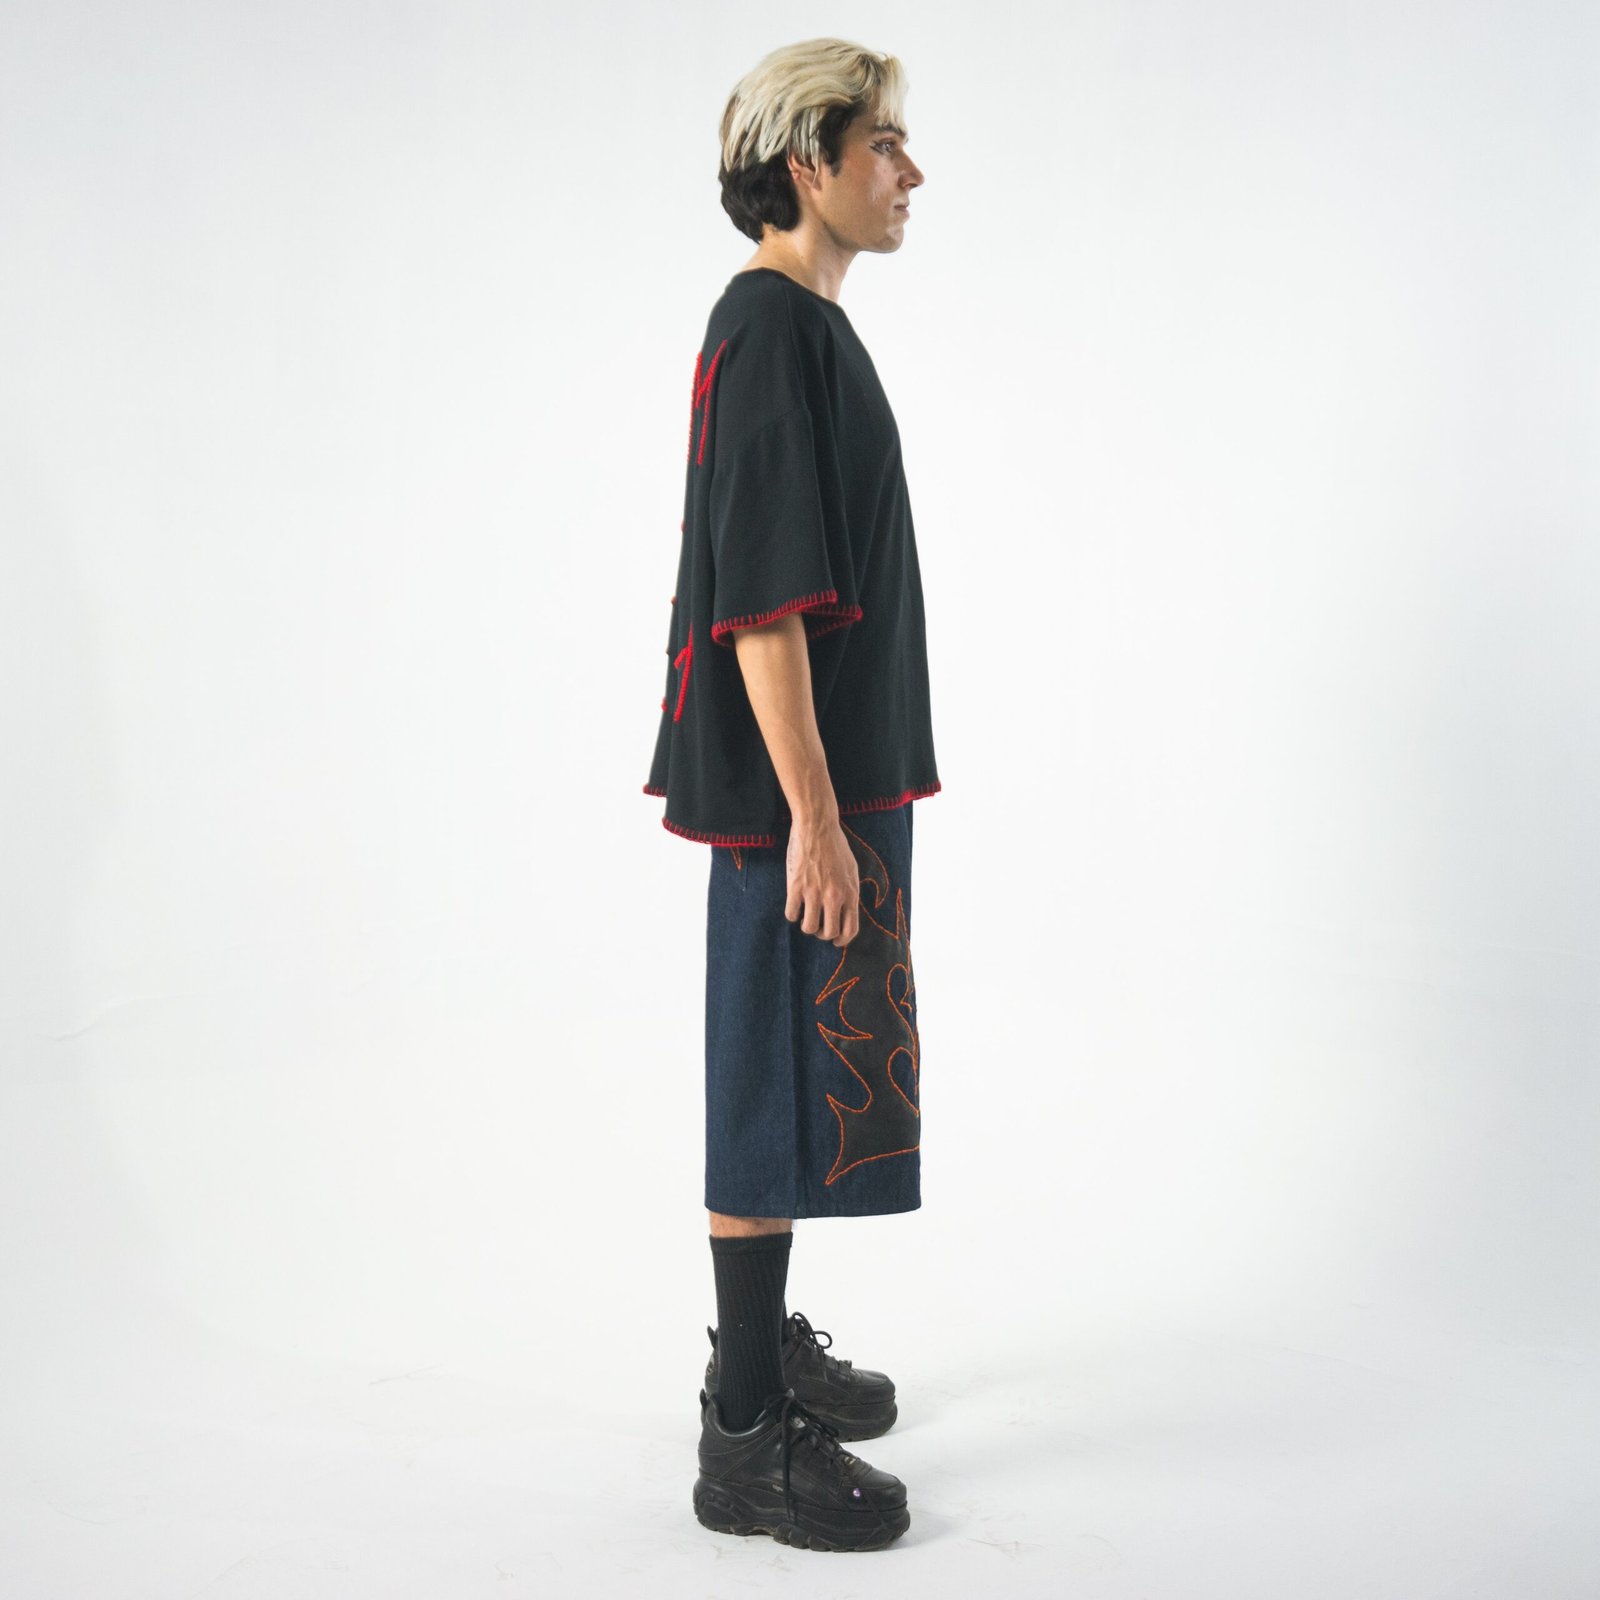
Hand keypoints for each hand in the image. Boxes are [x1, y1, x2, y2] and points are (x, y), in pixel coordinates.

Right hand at [784, 819, 859, 946]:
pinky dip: (792, 914)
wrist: (817, 826)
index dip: (842, 940)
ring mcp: (814, 892)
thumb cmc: (835, 846)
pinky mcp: (795, 886)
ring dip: (806, 925)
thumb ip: (850, 892)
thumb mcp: (851, 870)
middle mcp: (834, 896)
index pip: (850, 930)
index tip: (835, 940)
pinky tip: (794, 904)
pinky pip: (792, 914)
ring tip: (805, 914)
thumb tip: (846, 912)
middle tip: (818, 925)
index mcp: (850, 893)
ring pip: (809, 928)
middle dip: (822, 933)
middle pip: (829, 933)